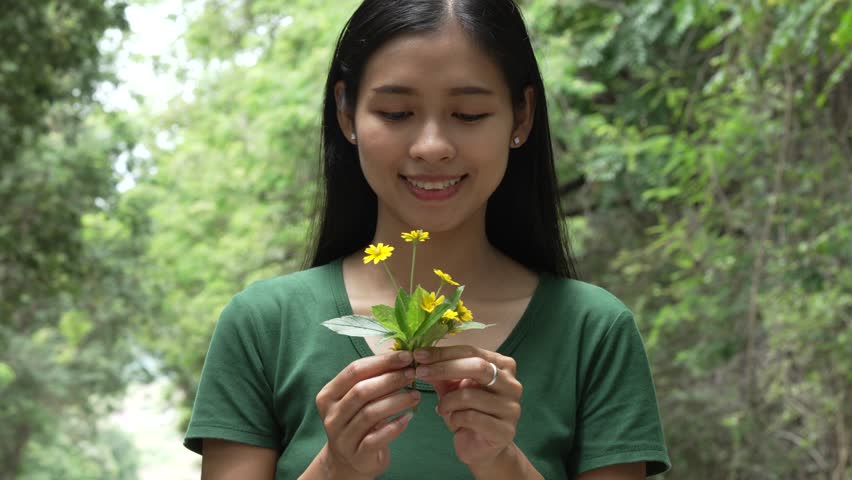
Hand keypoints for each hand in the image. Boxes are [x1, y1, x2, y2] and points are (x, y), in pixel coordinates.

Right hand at [314, 350, 420, 478]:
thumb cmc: (357, 421)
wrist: (349, 461)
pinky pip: (378, 438)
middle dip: (391, 379)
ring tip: (416, 395)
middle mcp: (331, 415)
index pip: (354, 371)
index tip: (406, 356)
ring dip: (397, 401)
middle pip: (362, 390)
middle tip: (413, 373)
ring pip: (370, 413)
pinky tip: (409, 417)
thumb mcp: (358, 399)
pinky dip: (395, 426)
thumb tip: (401, 356)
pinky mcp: (357, 455)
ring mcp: (342, 437)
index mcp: (328, 395)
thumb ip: (372, 379)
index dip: (382, 361)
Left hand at [413, 346, 522, 466]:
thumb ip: (441, 373)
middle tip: (420, 372)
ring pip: (470, 395)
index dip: (444, 352)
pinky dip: (455, 417)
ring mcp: (511, 408)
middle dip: (444, 368)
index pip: (472, 351)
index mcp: (502, 366)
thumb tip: (420, 357)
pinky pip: (472, 417)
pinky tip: (452, 421)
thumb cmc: (467, 412)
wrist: (480, 447)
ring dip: (447, 401)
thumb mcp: (451, 388)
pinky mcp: (505, 431)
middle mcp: (512, 384)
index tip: (419, 355)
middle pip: (478, 367)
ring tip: (441, 408)